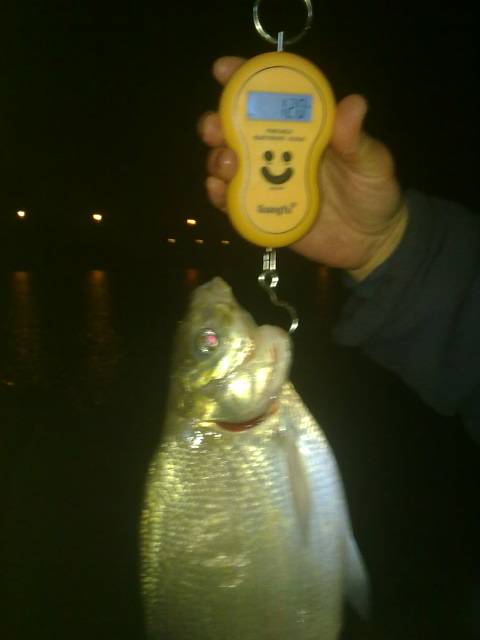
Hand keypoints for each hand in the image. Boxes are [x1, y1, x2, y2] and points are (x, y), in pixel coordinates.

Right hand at [199, 56, 407, 280]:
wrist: (371, 243)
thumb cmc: (373, 194)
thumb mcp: (373, 164)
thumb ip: (358, 140)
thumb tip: (352, 104)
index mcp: (305, 131)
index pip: (272, 98)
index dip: (245, 80)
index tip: (223, 70)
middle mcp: (280, 151)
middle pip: (238, 131)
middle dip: (218, 124)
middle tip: (214, 128)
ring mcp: (268, 182)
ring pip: (231, 165)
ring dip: (219, 160)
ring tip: (226, 164)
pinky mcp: (264, 212)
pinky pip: (234, 203)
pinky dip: (220, 196)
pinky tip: (218, 190)